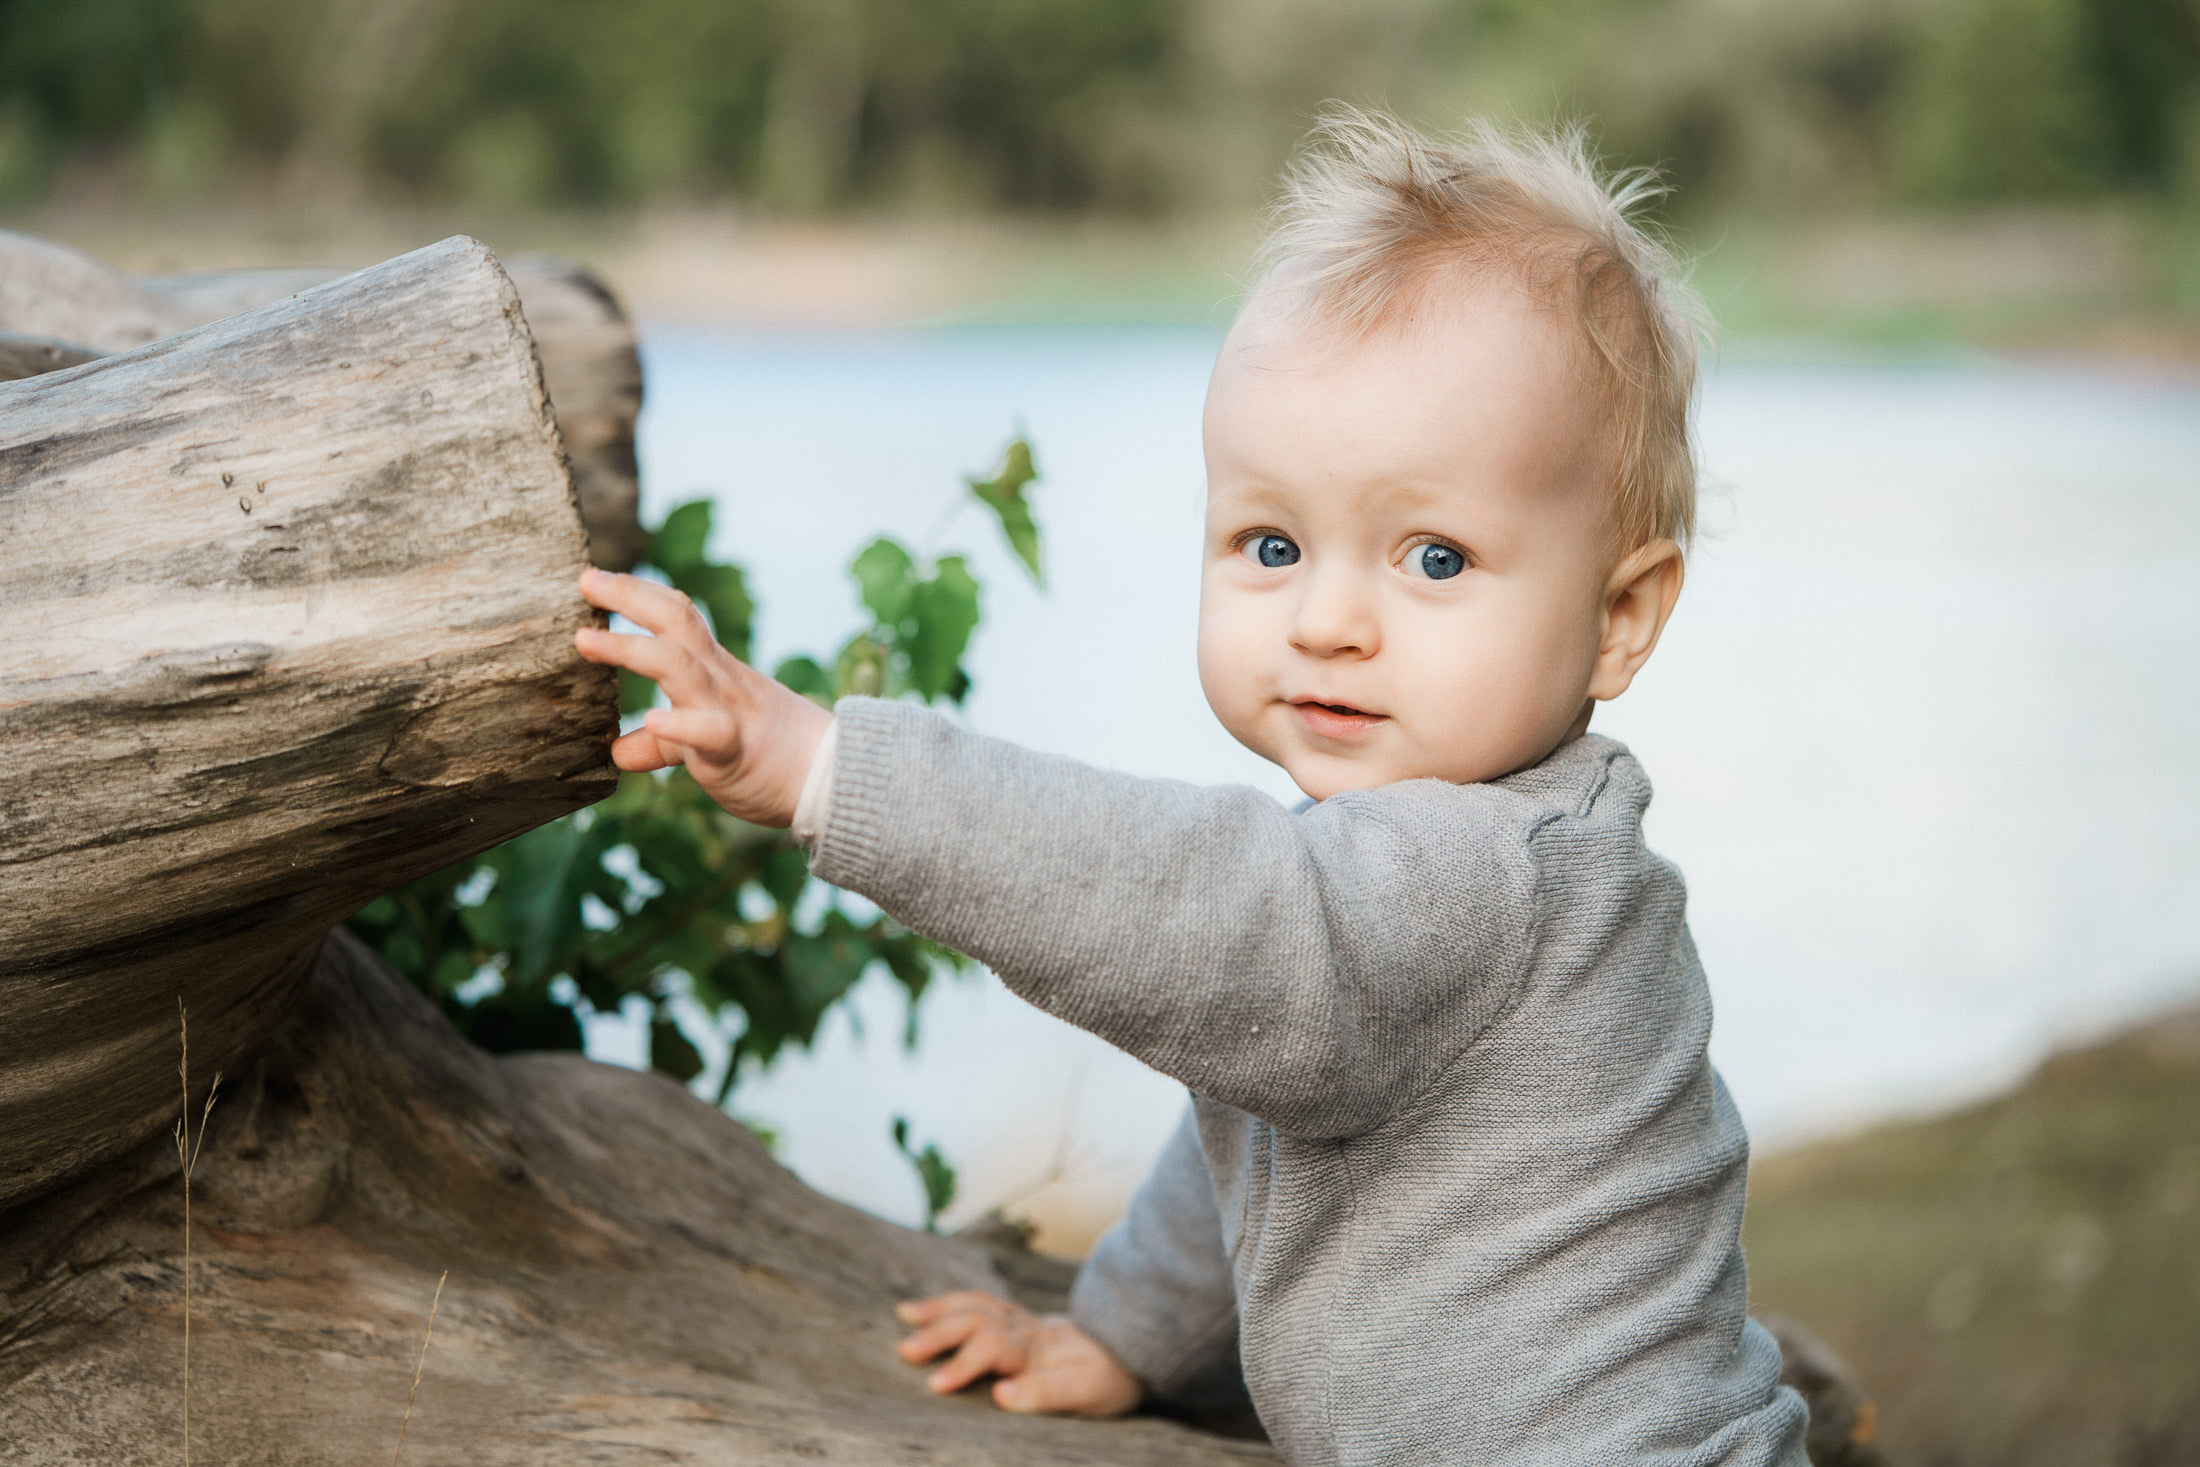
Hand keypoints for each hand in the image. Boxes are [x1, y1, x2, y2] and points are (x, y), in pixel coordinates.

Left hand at [574, 569, 832, 826]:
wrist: (833, 780)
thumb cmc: (772, 758)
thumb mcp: (709, 742)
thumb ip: (665, 742)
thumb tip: (620, 751)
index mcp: (715, 672)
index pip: (678, 616)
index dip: (638, 592)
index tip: (595, 578)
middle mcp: (719, 681)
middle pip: (676, 621)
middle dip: (630, 596)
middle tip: (586, 580)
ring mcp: (727, 711)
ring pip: (679, 668)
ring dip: (630, 650)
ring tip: (586, 642)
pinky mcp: (735, 752)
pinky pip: (708, 734)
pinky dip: (678, 726)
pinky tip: (651, 720)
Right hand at [895, 1291, 1141, 1416]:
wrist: (1132, 1350)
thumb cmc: (1108, 1379)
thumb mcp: (1086, 1393)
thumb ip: (1045, 1392)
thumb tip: (1001, 1396)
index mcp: (1037, 1349)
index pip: (994, 1348)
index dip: (965, 1365)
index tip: (935, 1386)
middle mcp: (1025, 1329)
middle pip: (977, 1321)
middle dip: (940, 1333)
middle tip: (906, 1351)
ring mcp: (1021, 1320)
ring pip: (976, 1306)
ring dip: (940, 1309)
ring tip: (905, 1315)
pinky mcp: (1019, 1319)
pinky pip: (981, 1303)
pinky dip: (952, 1302)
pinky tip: (931, 1307)